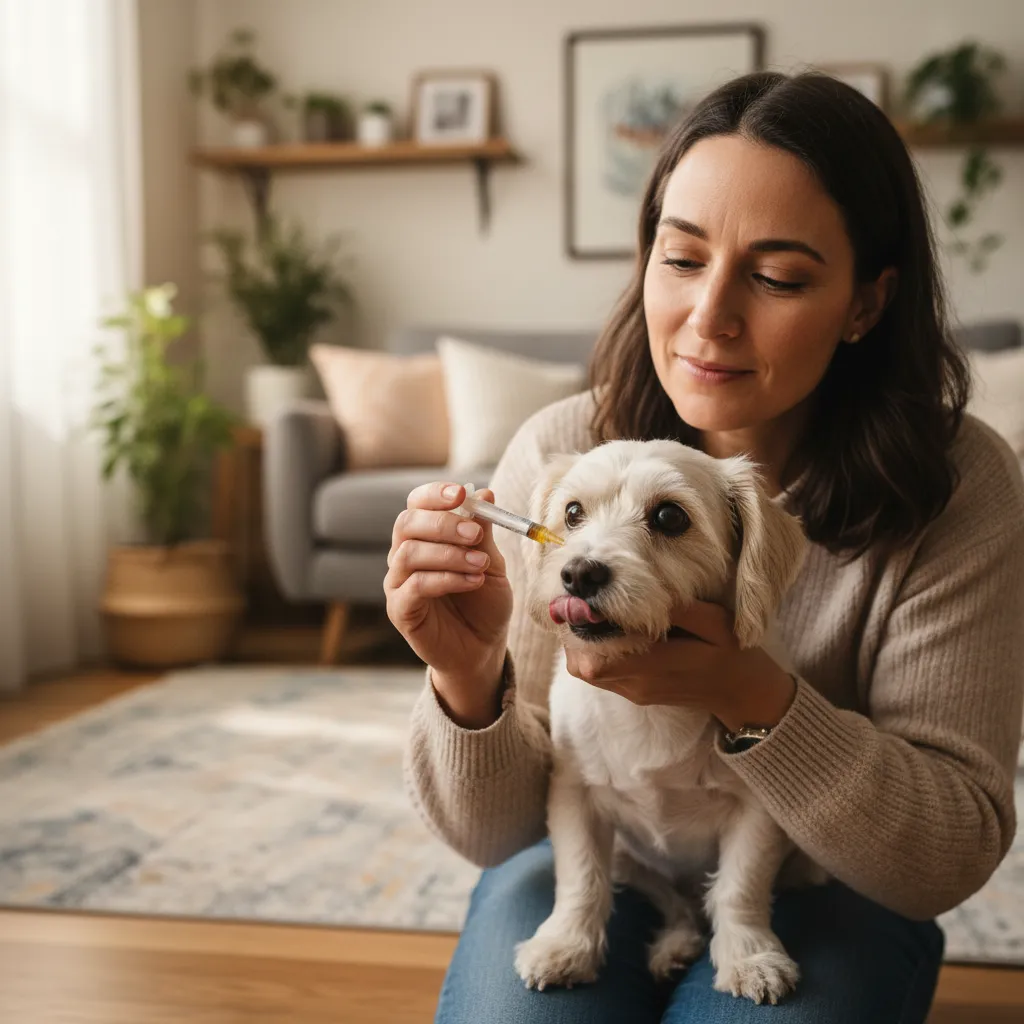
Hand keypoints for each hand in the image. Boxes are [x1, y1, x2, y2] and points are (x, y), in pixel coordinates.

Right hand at [385, 483, 512, 728]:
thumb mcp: (491, 563)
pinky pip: (414, 585)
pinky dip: (446, 579)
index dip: (435, 494)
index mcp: (425, 536)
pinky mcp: (400, 609)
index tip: (461, 493)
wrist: (484, 647)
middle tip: (476, 534)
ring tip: (481, 565)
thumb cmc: (485, 603)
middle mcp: (405, 554)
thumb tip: (484, 493)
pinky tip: (472, 582)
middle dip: (443, 523)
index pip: (417, 503)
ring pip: (409, 553)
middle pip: (407, 523)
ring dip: (450, 554)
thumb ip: (483, 532)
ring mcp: (398, 582)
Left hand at [563, 600, 795, 731]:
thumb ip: (680, 611)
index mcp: (658, 666)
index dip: (582, 630)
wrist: (740, 693)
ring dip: (581, 643)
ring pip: (586, 672)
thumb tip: (644, 593)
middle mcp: (638, 685)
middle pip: (583, 666)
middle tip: (581, 603)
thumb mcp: (715, 623)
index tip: (583, 601)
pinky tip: (603, 629)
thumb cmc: (729, 651)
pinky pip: (599, 675)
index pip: (599, 658)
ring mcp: (633, 692)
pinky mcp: (633, 693)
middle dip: (575, 634)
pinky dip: (591, 652)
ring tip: (590, 613)